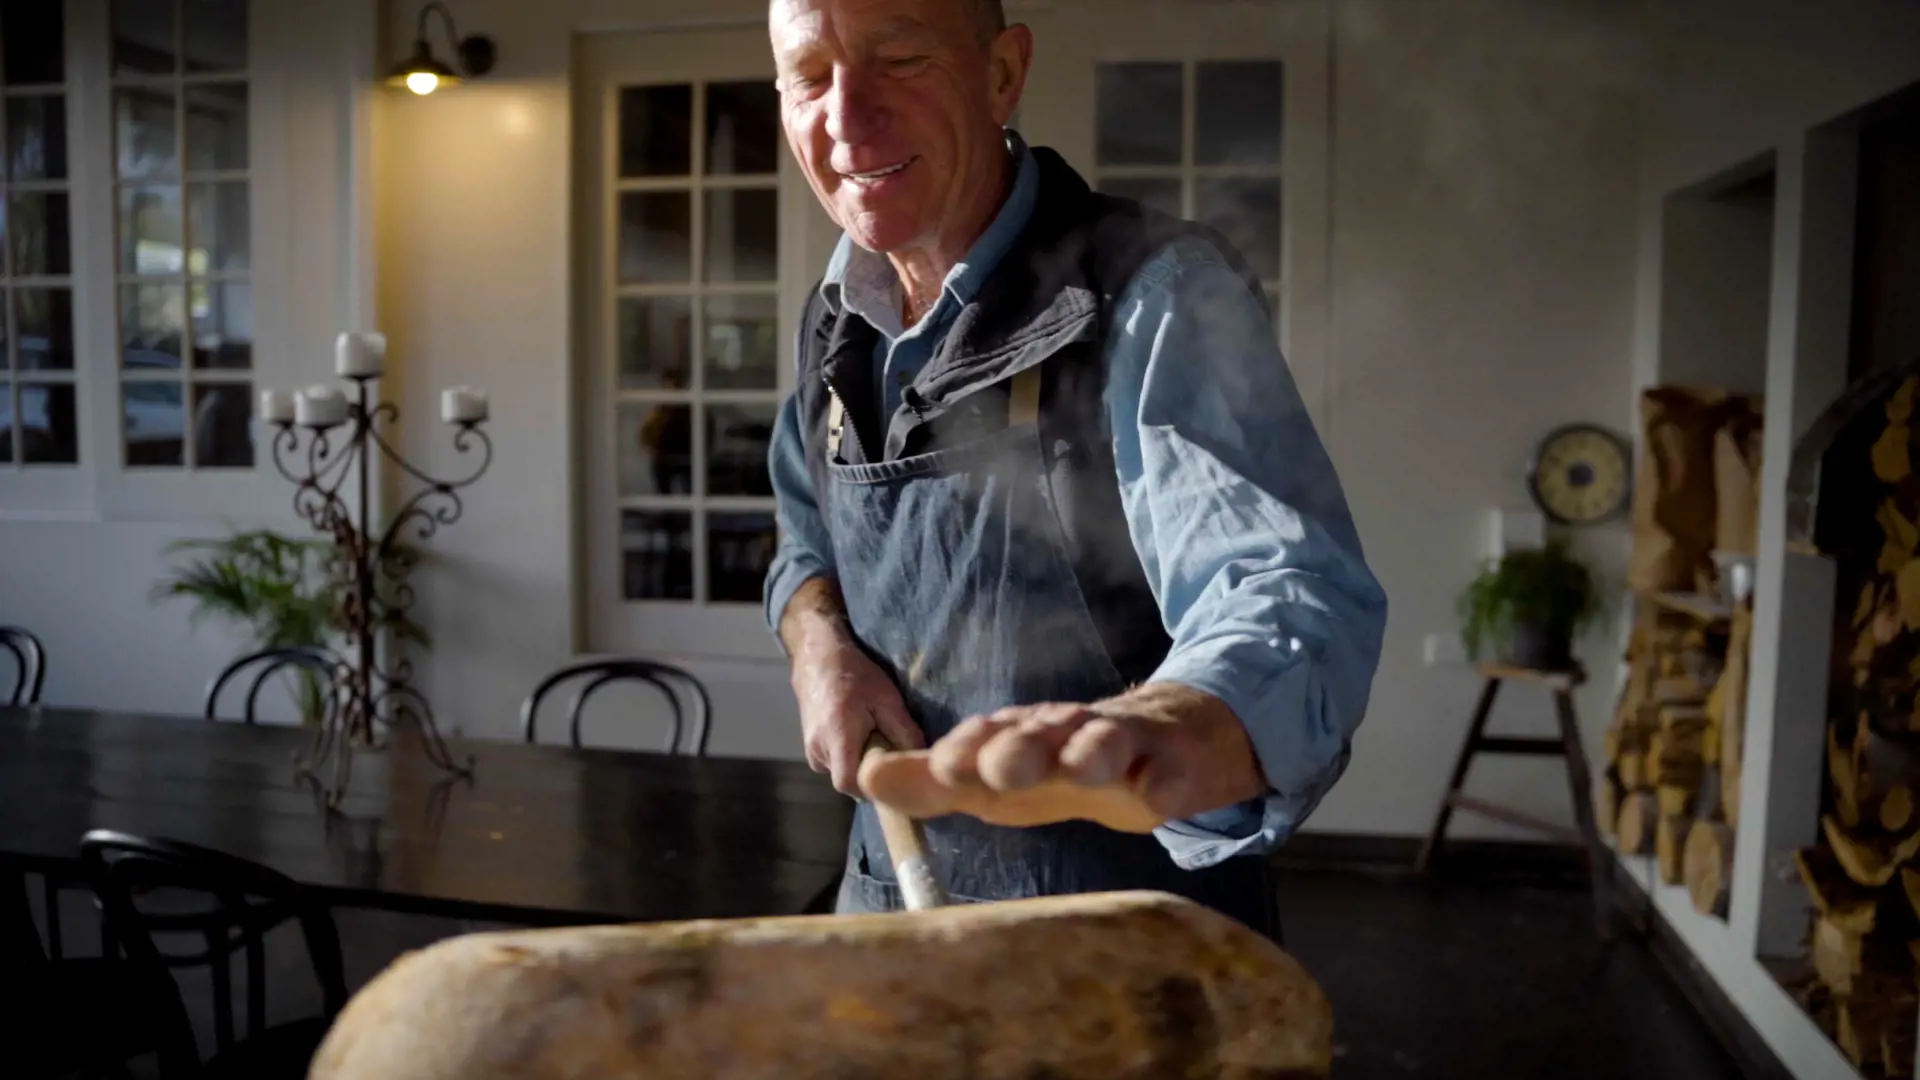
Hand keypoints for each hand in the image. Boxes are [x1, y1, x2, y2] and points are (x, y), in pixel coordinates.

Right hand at [792, 641, 924, 795]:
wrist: (818, 660)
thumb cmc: (856, 676)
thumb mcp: (888, 699)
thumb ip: (905, 733)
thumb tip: (922, 762)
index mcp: (837, 737)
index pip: (849, 784)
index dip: (871, 787)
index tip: (891, 776)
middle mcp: (818, 749)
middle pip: (847, 781)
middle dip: (869, 774)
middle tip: (886, 751)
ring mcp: (810, 751)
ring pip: (841, 773)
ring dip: (859, 764)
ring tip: (870, 737)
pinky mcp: (810, 749)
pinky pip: (834, 765)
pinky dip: (849, 758)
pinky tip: (858, 736)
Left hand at [857, 685, 1265, 832]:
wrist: (1162, 743)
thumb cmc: (1062, 765)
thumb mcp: (994, 779)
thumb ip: (931, 781)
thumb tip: (864, 777)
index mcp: (1019, 733)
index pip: (985, 735)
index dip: (964, 750)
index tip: (941, 768)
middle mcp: (1065, 729)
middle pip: (1040, 732)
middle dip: (1019, 747)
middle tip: (1001, 767)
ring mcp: (1121, 743)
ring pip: (1104, 741)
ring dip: (1090, 752)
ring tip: (1081, 767)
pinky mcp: (1169, 764)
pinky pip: (1167, 773)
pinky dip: (1160, 782)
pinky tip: (1155, 795)